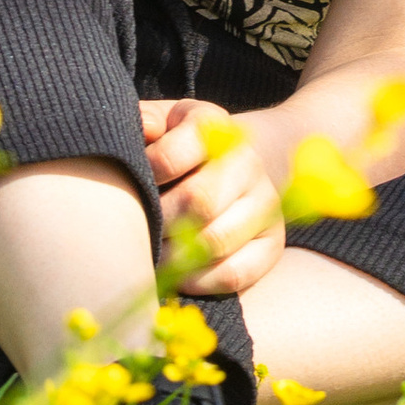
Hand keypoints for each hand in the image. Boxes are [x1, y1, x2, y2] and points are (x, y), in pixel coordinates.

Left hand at [139, 95, 284, 298]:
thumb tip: (144, 131)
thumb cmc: (182, 145)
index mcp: (212, 126)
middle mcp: (247, 162)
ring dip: (174, 257)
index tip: (131, 185)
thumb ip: (144, 122)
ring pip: (215, 242)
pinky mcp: (273, 242)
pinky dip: (200, 282)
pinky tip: (179, 274)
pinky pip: (236, 273)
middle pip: (197, 203)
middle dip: (159, 223)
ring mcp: (266, 203)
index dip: (143, 178)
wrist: (241, 161)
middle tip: (136, 232)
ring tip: (153, 254)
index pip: (169, 156)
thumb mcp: (162, 122)